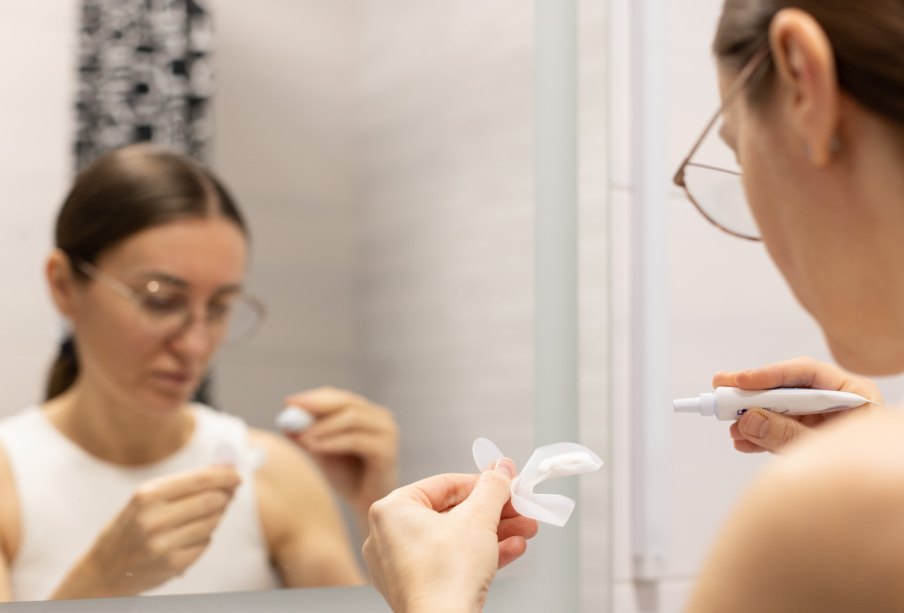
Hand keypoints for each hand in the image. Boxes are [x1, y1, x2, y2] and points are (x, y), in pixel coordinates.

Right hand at [51, 466, 239, 598]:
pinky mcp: (173, 564)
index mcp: (147, 495)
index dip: (225, 476)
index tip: (237, 475)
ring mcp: (163, 544)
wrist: (104, 570)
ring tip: (203, 516)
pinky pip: (205, 543)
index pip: (199, 480)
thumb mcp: (146, 498)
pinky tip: (188, 538)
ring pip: (212, 522)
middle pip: (211, 500)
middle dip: (225, 496)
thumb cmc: (131, 526)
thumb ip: (182, 484)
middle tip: (228, 494)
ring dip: (216, 517)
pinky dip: (204, 538)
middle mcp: (154, 519)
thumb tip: (222, 470)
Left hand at [283, 387, 398, 525]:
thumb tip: (285, 420)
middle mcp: (379, 417)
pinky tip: (313, 448)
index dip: (313, 398)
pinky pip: (356, 440)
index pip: (338, 397)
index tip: (289, 402)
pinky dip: (333, 442)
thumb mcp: (323, 452)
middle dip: (317, 405)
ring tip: (301, 436)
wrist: (367, 505)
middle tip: (293, 411)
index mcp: (365, 413)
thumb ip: (308, 435)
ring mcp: (387, 431)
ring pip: (352, 417)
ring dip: (323, 426)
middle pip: (347, 402)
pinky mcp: (387, 450)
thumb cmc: (347, 478)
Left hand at [363, 459, 538, 612]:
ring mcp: (400, 566)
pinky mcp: (416, 589)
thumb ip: (493, 487)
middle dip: (494, 512)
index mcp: (391, 510)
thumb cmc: (446, 576)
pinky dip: (478, 554)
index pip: (444, 484)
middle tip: (519, 507)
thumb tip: (501, 469)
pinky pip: (449, 562)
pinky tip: (511, 550)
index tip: (505, 482)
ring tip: (524, 530)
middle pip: (451, 512)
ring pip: (454, 539)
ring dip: (493, 533)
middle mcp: (388, 536)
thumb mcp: (479, 518)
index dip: (481, 482)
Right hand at [715, 356, 882, 454]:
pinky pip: (780, 430)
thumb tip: (749, 420)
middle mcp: (837, 402)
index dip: (770, 375)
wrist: (881, 503)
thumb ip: (788, 435)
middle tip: (720, 390)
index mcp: (854, 394)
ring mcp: (822, 420)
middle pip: (788, 389)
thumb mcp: (827, 450)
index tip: (739, 381)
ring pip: (780, 410)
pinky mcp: (810, 437)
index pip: (806, 373)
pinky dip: (760, 436)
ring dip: (752, 418)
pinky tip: (743, 443)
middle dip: (753, 395)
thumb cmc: (868, 470)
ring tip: (731, 429)